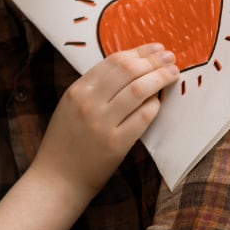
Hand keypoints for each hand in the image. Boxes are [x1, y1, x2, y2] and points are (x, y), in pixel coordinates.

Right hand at [30, 44, 182, 192]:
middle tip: (170, 57)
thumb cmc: (66, 142)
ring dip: (160, 78)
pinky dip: (154, 106)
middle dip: (154, 61)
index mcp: (77, 91)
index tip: (156, 48)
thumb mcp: (70, 107)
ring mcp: (102, 124)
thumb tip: (131, 66)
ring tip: (173, 73)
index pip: (114, 61)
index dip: (139, 52)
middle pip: (129, 71)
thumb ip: (94, 87)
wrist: (56, 180)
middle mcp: (88, 103)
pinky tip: (159, 102)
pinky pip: (143, 118)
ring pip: (139, 90)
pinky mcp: (116, 144)